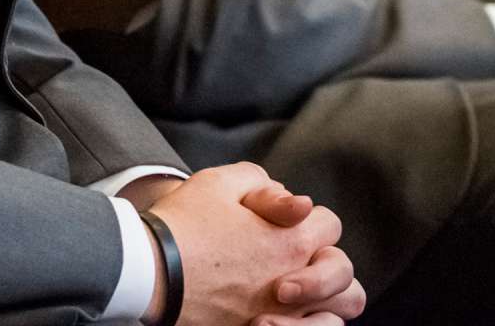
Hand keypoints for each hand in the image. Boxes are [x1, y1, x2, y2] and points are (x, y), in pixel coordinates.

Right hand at [142, 163, 354, 325]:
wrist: (150, 270)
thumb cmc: (184, 224)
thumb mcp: (219, 183)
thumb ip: (262, 183)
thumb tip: (294, 203)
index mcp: (291, 238)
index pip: (329, 225)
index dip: (308, 218)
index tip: (282, 222)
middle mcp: (295, 279)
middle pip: (344, 273)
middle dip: (327, 263)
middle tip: (294, 261)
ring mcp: (281, 313)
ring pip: (337, 314)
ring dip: (327, 301)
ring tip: (300, 295)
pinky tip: (283, 315)